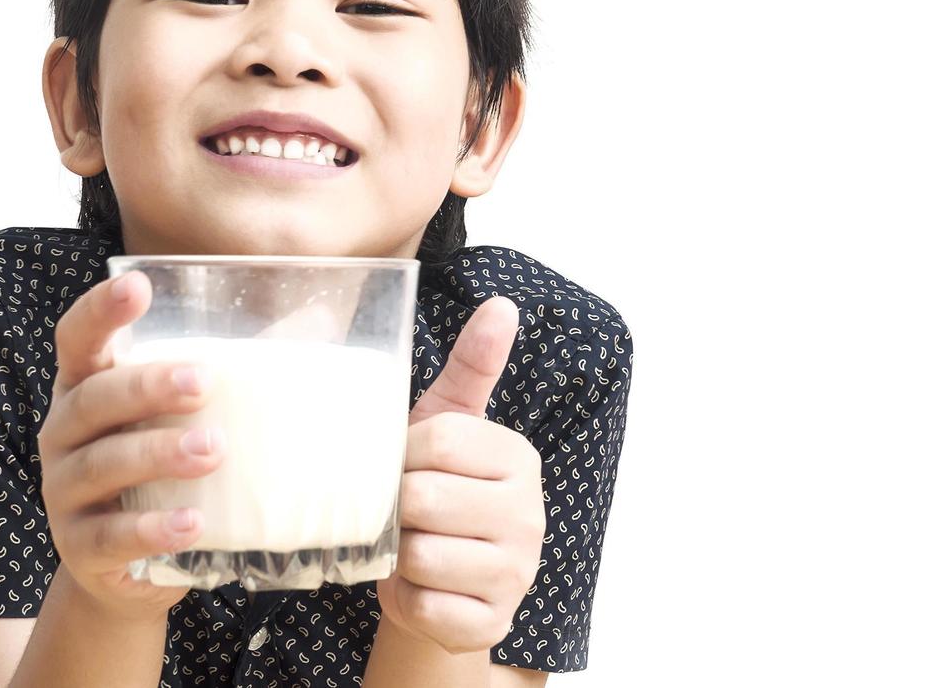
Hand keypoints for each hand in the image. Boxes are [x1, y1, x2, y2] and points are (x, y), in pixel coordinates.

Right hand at [36, 270, 226, 621]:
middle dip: (147, 386)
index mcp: (88, 388)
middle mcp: (65, 433)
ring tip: (213, 450)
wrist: (128, 572)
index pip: (79, 339)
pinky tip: (192, 524)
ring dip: (157, 454)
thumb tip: (318, 320)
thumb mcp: (184, 419)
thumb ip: (233, 373)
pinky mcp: (79, 548)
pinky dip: (151, 530)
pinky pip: (111, 536)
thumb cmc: (165, 472)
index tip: (137, 285)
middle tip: (204, 382)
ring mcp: (64, 492)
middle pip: (94, 399)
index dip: (101, 310)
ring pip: (102, 464)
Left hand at [375, 296, 546, 654]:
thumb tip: (503, 304)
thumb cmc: (437, 490)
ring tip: (409, 546)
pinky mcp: (490, 621)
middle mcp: (529, 514)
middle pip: (423, 498)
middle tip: (401, 511)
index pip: (437, 440)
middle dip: (395, 508)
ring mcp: (516, 572)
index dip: (400, 455)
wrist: (442, 582)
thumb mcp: (447, 425)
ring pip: (419, 555)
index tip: (402, 465)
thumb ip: (472, 366)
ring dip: (396, 555)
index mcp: (518, 457)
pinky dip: (405, 597)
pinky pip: (421, 604)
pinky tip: (419, 585)